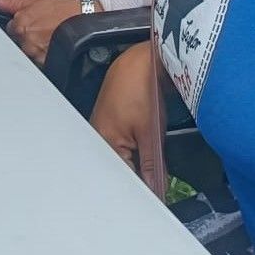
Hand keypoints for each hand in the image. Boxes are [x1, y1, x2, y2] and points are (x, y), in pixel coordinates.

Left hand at [0, 0, 85, 65]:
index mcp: (20, 24)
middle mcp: (26, 40)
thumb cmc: (65, 10)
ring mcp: (37, 53)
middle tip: (45, 31)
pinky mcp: (48, 64)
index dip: (23, 26)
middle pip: (19, 42)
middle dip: (29, 37)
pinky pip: (40, 63)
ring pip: (29, 52)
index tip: (34, 24)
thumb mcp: (36, 1)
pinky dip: (46, 57)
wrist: (90, 19)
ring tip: (51, 39)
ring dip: (37, 48)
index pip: (11, 30)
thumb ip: (10, 1)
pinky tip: (55, 48)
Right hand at [89, 42, 165, 194]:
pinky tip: (145, 145)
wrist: (143, 60)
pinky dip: (134, 146)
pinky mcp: (111, 118)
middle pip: (117, 165)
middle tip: (156, 179)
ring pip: (120, 153)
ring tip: (151, 159)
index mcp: (103, 140)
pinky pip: (122, 141)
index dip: (139, 187)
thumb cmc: (141, 89)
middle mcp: (97, 134)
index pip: (120, 175)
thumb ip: (152, 165)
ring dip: (136, 160)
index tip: (155, 193)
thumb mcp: (151, 133)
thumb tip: (155, 188)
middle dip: (137, 174)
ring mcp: (103, 125)